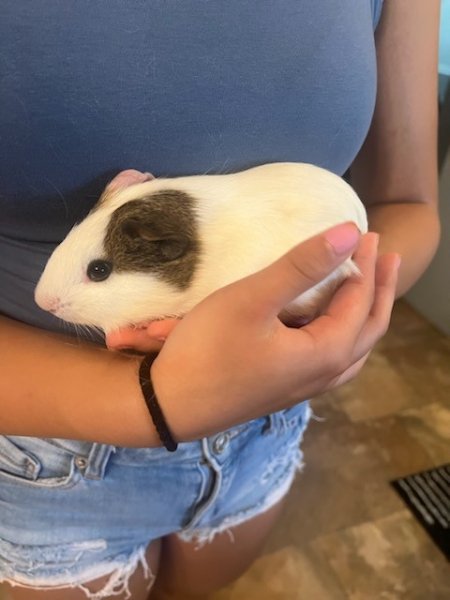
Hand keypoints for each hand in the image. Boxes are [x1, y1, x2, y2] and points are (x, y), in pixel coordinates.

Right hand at [137, 222, 399, 440]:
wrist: (169, 406)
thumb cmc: (208, 349)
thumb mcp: (253, 299)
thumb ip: (302, 266)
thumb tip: (351, 233)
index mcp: (325, 352)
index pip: (360, 301)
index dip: (367, 264)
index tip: (367, 232)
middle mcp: (323, 374)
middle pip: (368, 329)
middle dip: (380, 290)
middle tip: (389, 257)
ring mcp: (304, 387)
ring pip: (353, 350)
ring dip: (366, 316)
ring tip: (369, 291)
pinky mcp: (285, 390)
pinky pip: (334, 360)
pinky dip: (344, 336)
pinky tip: (328, 327)